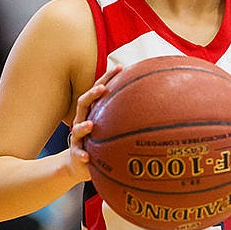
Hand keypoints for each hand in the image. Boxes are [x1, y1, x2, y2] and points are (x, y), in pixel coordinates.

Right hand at [67, 65, 122, 180]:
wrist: (78, 162)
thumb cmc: (98, 139)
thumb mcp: (111, 124)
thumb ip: (127, 112)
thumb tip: (154, 100)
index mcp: (92, 111)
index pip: (98, 89)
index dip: (107, 77)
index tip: (119, 67)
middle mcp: (82, 120)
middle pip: (83, 103)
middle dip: (91, 94)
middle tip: (102, 89)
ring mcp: (77, 137)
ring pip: (77, 129)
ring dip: (83, 126)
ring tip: (91, 125)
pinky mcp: (76, 153)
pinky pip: (77, 154)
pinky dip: (81, 154)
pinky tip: (87, 157)